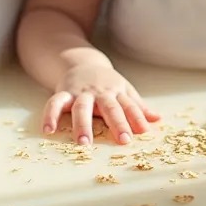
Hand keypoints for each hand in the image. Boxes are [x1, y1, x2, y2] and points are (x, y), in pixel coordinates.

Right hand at [42, 65, 159, 144]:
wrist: (81, 61)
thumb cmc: (106, 82)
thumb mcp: (124, 90)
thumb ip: (138, 107)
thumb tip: (158, 120)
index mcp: (117, 92)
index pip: (129, 106)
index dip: (136, 119)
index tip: (142, 133)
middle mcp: (100, 93)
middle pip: (110, 107)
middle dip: (117, 123)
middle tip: (123, 141)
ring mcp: (81, 92)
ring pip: (82, 108)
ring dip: (82, 125)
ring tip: (83, 144)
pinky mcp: (63, 92)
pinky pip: (55, 103)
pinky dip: (50, 116)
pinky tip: (48, 131)